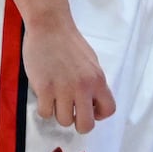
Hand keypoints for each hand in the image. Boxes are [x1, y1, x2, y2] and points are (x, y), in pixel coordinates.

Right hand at [23, 15, 115, 133]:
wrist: (50, 26)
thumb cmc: (70, 43)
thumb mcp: (91, 63)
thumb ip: (93, 84)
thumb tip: (92, 103)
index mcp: (98, 79)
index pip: (108, 110)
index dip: (98, 114)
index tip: (89, 109)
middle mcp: (83, 87)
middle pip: (86, 125)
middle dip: (78, 123)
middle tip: (71, 112)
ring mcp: (63, 89)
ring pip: (64, 121)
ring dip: (59, 113)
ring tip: (55, 99)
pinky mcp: (44, 88)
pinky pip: (45, 113)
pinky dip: (44, 108)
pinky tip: (44, 96)